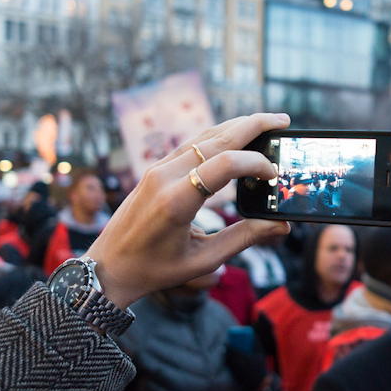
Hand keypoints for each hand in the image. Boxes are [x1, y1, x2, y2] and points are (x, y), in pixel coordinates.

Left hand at [87, 114, 290, 308]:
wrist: (108, 267)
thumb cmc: (154, 269)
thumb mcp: (203, 260)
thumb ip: (244, 238)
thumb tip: (281, 226)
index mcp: (176, 201)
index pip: (224, 164)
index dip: (255, 163)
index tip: (274, 174)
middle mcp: (164, 176)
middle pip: (216, 139)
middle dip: (253, 125)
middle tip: (282, 120)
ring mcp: (157, 169)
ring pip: (203, 136)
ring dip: (236, 126)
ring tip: (266, 123)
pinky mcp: (155, 168)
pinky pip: (191, 144)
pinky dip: (218, 136)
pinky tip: (236, 136)